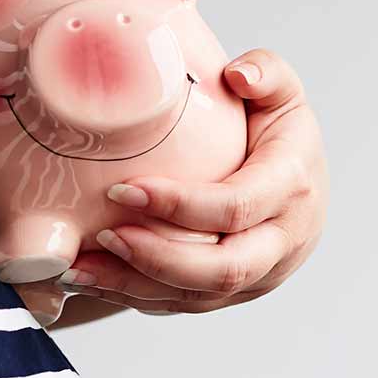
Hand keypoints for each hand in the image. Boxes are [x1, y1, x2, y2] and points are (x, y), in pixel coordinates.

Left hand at [57, 48, 326, 313]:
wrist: (298, 187)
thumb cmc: (277, 133)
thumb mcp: (282, 93)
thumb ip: (267, 73)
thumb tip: (239, 74)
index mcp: (293, 186)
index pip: (236, 207)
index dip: (179, 206)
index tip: (121, 190)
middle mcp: (284, 241)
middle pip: (223, 270)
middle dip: (157, 259)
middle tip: (103, 237)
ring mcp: (262, 276)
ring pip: (199, 297)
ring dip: (135, 287)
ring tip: (79, 269)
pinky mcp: (236, 295)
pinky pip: (185, 305)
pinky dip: (137, 296)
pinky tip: (93, 280)